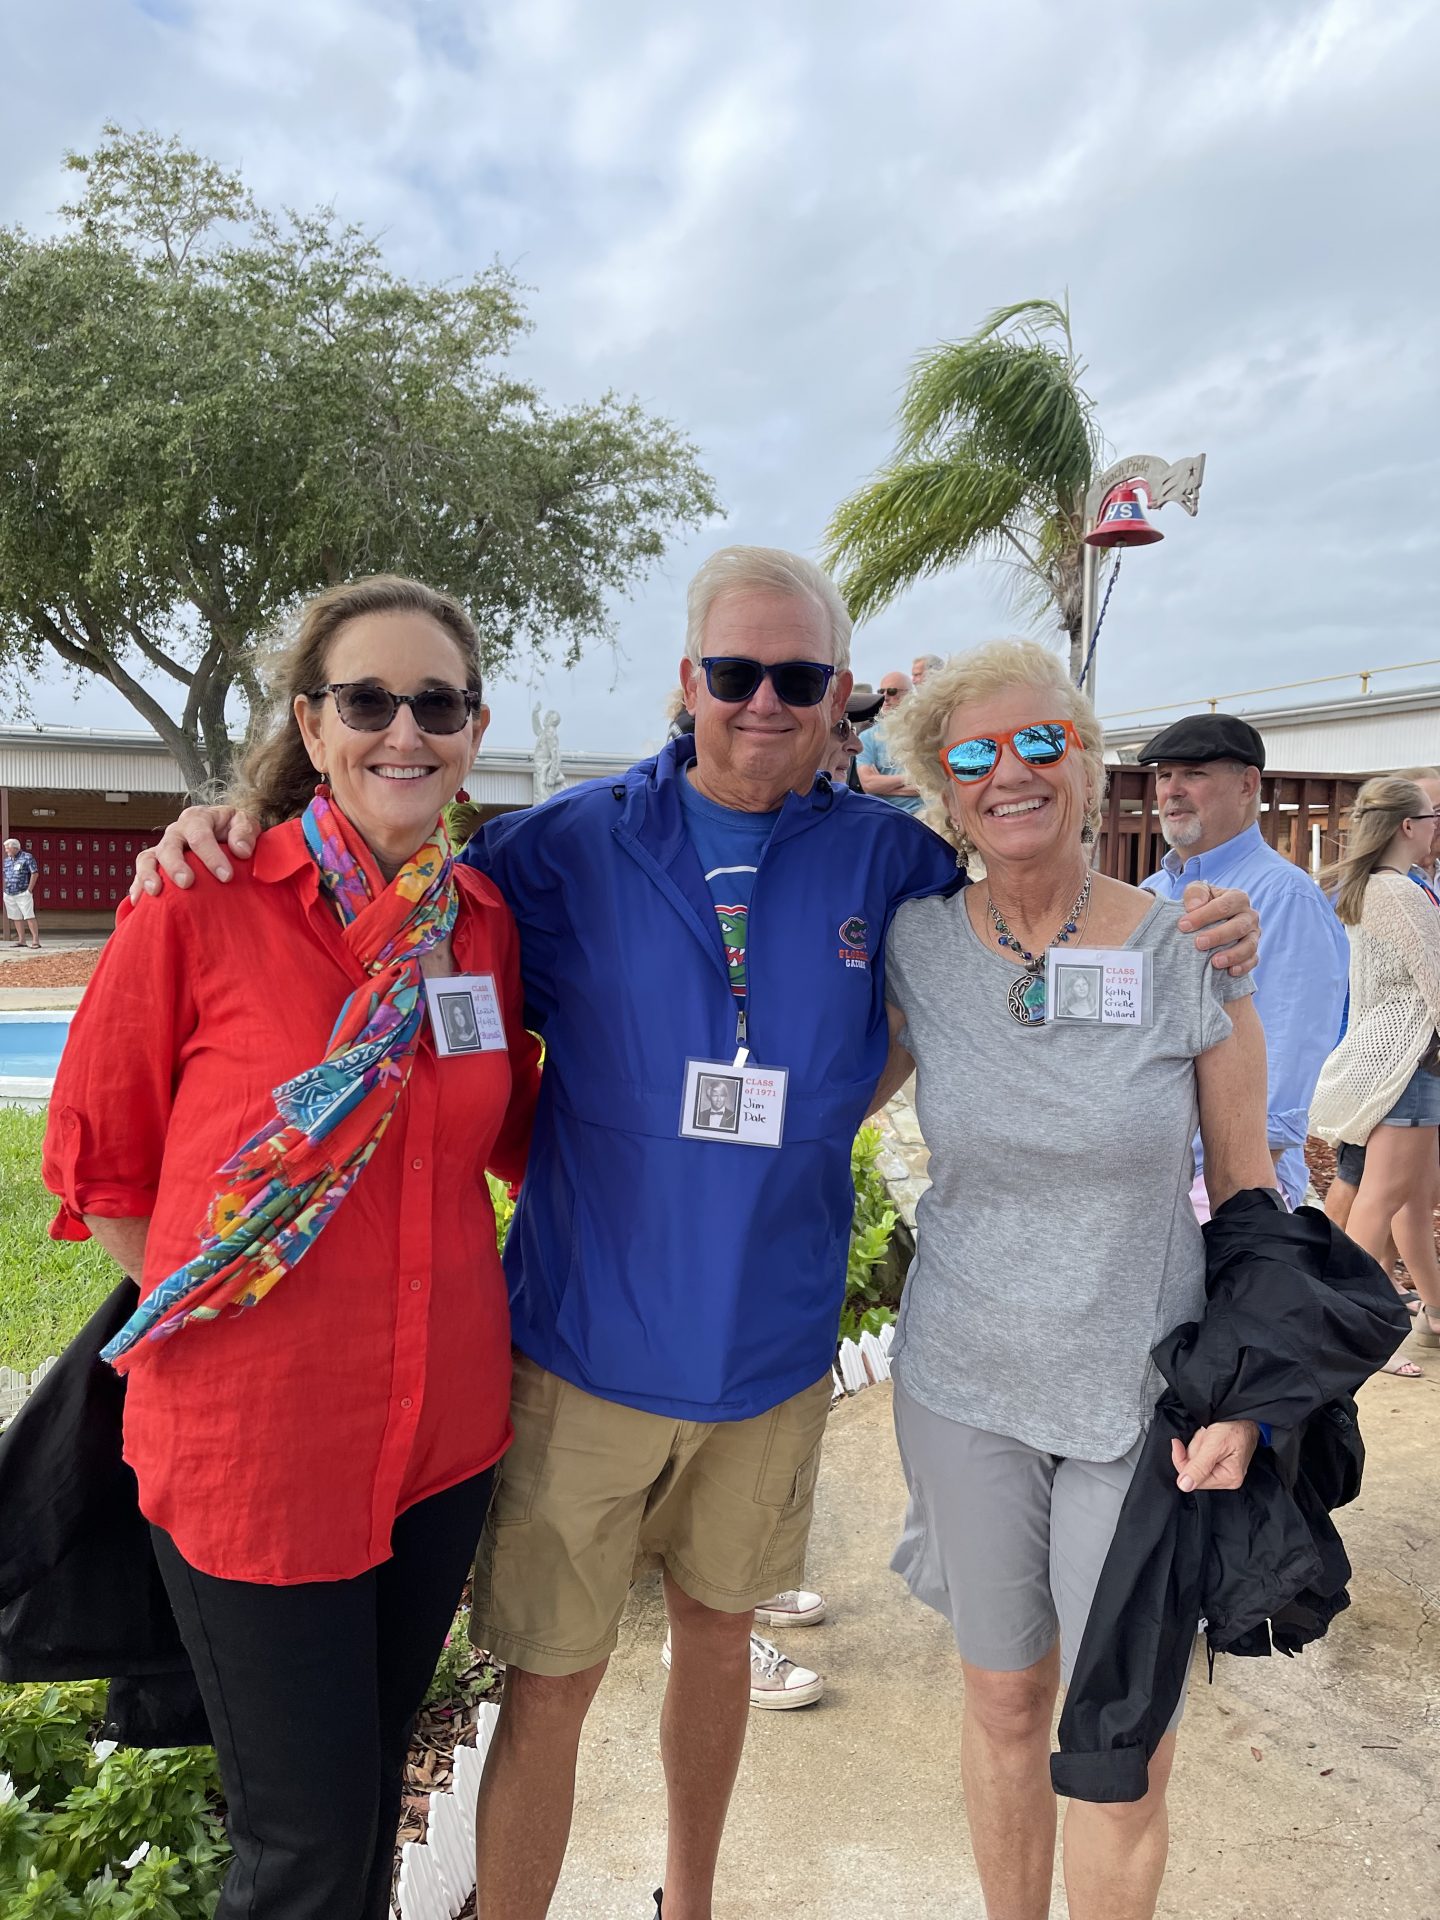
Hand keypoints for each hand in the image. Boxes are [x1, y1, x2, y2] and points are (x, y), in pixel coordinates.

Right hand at [130, 805, 259, 902]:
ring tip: (155, 892)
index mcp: (198, 818)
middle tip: (187, 883)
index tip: (226, 876)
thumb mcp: (245, 823)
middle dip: (176, 865)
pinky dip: (138, 885)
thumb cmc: (233, 829)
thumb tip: (240, 850)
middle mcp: (177, 831)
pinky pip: (142, 872)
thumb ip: (245, 832)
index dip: (212, 856)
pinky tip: (139, 901)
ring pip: (148, 857)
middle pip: (170, 846)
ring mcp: (164, 847)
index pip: (201, 835)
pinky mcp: (156, 863)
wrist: (225, 833)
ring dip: (149, 875)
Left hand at [1171, 1419, 1259, 1492]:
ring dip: (1197, 1444)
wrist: (1243, 1412)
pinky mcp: (1219, 1460)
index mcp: (1229, 1479)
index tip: (1177, 1444)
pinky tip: (1208, 1435)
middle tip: (1204, 1436)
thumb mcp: (1214, 1445)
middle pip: (1194, 1470)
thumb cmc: (1235, 1427)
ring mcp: (1223, 1469)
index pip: (1194, 1479)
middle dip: (1194, 1450)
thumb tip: (1184, 1486)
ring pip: (1195, 1460)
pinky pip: (1200, 1454)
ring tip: (1208, 1434)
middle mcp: (1227, 1477)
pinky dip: (1200, 1442)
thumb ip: (1198, 1467)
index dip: (1182, 1461)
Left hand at [1178, 882, 1258, 976]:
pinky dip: (1243, 966)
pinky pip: (1253, 960)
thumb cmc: (1202, 904)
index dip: (1203, 916)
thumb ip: (1195, 893)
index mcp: (1237, 898)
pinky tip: (1230, 971)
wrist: (1210, 921)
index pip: (1223, 906)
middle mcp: (1249, 916)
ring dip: (1233, 955)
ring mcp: (1253, 934)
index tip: (1183, 926)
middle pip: (1238, 926)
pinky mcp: (1253, 951)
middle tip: (1198, 944)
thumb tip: (1193, 906)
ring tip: (1215, 962)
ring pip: (1249, 945)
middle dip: (1218, 936)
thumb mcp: (1196, 892)